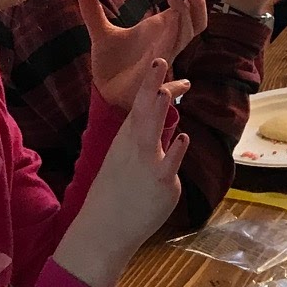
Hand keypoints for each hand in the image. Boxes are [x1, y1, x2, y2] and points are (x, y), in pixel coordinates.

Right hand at [57, 61, 188, 286]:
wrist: (104, 228)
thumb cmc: (117, 191)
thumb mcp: (126, 157)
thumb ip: (145, 137)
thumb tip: (160, 119)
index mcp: (128, 138)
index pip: (139, 104)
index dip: (148, 82)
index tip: (157, 59)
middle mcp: (136, 147)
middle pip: (144, 111)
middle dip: (151, 86)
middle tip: (159, 60)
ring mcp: (148, 164)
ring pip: (153, 134)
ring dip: (157, 112)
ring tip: (164, 91)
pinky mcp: (160, 184)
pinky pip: (169, 165)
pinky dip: (175, 151)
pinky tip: (183, 137)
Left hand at [77, 0, 206, 110]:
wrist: (104, 91)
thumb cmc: (110, 64)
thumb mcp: (100, 31)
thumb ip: (93, 9)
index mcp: (160, 30)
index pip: (186, 10)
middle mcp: (168, 41)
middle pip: (197, 20)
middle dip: (200, 2)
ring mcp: (165, 52)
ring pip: (190, 31)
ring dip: (190, 12)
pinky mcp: (157, 64)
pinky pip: (173, 46)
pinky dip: (176, 28)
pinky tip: (171, 13)